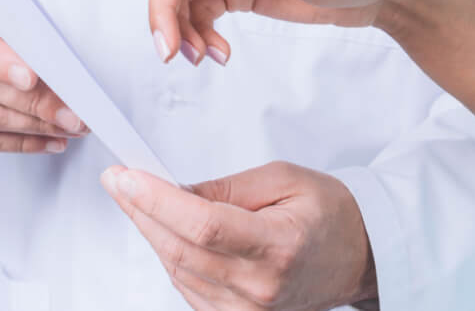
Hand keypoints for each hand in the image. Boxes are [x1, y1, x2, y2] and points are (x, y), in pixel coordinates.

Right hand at [0, 0, 89, 151]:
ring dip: (33, 127)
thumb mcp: (5, 12)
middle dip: (37, 104)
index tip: (34, 79)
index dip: (4, 64)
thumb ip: (26, 32)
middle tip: (73, 114)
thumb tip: (63, 69)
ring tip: (67, 129)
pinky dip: (17, 144)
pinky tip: (45, 142)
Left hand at [101, 160, 375, 310]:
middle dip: (141, 212)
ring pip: (178, 271)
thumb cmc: (329, 213)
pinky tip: (168, 230)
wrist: (356, 256)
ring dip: (152, 233)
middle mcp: (261, 286)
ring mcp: (248, 310)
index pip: (204, 225)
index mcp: (279, 245)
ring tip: (143, 198)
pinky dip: (171, 257)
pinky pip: (188, 288)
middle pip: (181, 251)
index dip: (157, 201)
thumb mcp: (284, 178)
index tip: (126, 177)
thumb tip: (176, 190)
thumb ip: (227, 187)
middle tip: (119, 180)